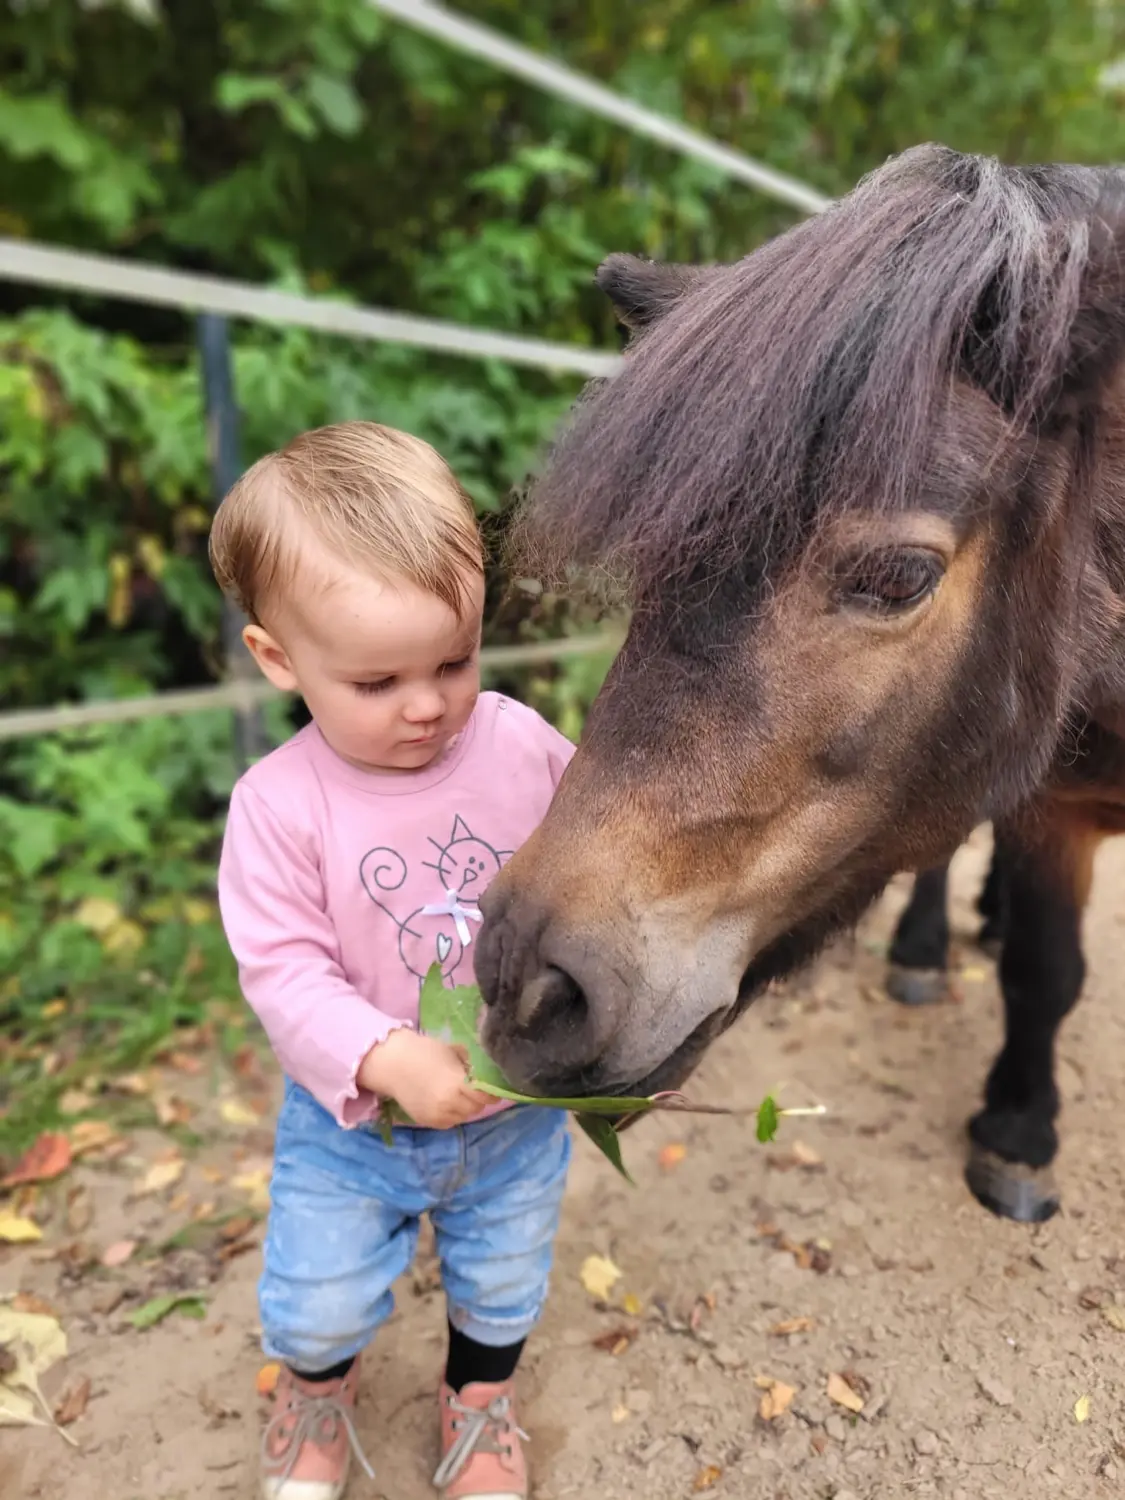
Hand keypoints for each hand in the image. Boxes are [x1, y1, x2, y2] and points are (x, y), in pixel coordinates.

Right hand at [358, 1028, 494, 1128]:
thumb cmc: (424, 1051)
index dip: (491, 1092)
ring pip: (464, 1117)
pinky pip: (450, 1122)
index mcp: (457, 1084)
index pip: (486, 1096)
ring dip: (466, 1107)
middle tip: (475, 1089)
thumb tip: (488, 1071)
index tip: (492, 1086)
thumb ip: (471, 1064)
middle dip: (478, 1099)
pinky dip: (453, 1114)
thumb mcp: (453, 1052)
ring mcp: (437, 1115)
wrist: (392, 1063)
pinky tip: (446, 1101)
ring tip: (459, 1094)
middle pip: (476, 1108)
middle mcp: (449, 1104)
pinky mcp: (427, 1122)